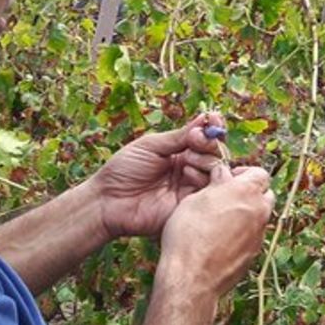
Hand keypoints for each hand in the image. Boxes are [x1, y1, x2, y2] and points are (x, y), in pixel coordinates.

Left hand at [91, 112, 225, 240]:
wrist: (107, 200)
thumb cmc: (124, 170)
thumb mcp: (152, 145)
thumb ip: (180, 136)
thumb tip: (205, 119)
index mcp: (179, 153)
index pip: (206, 139)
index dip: (213, 128)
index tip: (213, 119)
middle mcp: (189, 169)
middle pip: (216, 153)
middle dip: (210, 142)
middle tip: (195, 140)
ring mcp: (190, 188)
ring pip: (217, 170)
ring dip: (205, 159)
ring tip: (186, 160)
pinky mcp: (189, 205)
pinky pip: (208, 191)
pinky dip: (202, 176)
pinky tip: (186, 172)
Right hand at [157, 162, 275, 298]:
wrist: (192, 278)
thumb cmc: (189, 235)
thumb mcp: (195, 199)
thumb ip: (216, 184)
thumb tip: (223, 175)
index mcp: (246, 192)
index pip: (260, 173)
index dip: (244, 174)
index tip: (229, 179)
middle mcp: (259, 211)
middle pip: (265, 194)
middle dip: (250, 193)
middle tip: (227, 198)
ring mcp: (259, 234)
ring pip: (260, 216)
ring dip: (247, 213)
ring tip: (222, 219)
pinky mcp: (254, 252)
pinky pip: (253, 236)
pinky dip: (243, 233)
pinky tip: (222, 239)